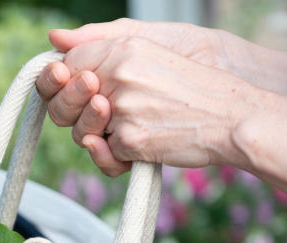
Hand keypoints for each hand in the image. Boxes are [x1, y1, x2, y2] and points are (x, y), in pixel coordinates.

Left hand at [38, 35, 261, 174]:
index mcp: (122, 48)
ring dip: (99, 138)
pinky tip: (144, 148)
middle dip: (74, 115)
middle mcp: (118, 75)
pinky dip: (120, 159)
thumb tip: (54, 39)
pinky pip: (106, 156)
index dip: (65, 84)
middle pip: (64, 101)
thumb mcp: (150, 54)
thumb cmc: (193, 89)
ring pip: (82, 133)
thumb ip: (102, 45)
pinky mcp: (130, 140)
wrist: (232, 117)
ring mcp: (122, 109)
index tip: (84, 94)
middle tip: (102, 116)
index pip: (67, 64)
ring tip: (129, 130)